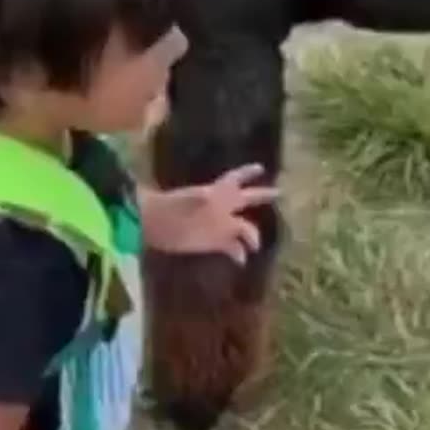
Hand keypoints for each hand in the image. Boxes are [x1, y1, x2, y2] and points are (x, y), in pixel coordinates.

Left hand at [138, 163, 279, 264]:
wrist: (150, 224)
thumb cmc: (169, 208)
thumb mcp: (186, 201)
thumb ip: (200, 199)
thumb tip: (208, 196)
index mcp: (216, 193)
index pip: (236, 179)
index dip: (248, 173)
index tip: (261, 168)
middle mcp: (220, 207)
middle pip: (246, 200)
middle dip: (262, 197)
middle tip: (279, 193)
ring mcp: (216, 225)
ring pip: (240, 228)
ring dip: (250, 236)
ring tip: (256, 245)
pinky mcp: (211, 243)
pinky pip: (230, 248)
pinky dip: (238, 254)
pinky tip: (242, 260)